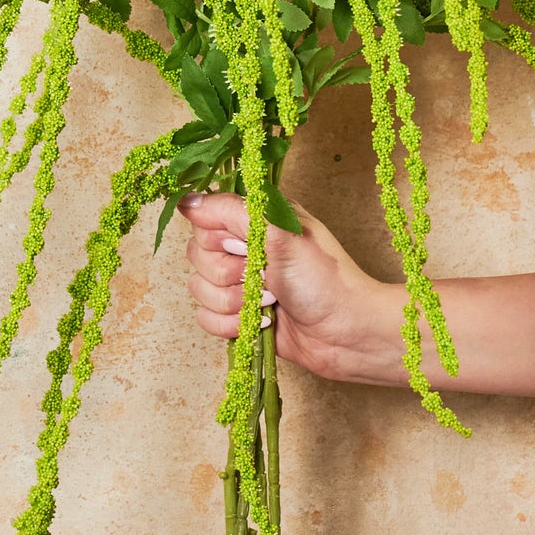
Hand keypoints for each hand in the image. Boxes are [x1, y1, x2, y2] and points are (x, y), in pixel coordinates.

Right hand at [176, 191, 389, 381]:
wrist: (347, 333)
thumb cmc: (326, 279)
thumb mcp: (280, 233)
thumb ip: (232, 211)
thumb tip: (186, 201)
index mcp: (255, 220)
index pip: (204, 218)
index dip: (219, 237)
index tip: (245, 245)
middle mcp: (245, 247)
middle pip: (197, 256)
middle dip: (230, 274)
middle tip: (266, 276)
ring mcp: (241, 283)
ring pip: (199, 289)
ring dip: (235, 302)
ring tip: (272, 302)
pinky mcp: (239, 315)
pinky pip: (205, 318)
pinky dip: (232, 324)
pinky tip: (264, 322)